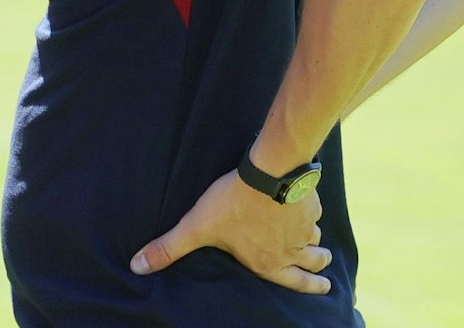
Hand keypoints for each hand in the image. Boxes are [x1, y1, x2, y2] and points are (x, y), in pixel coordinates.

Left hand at [130, 171, 331, 293]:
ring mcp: (304, 226)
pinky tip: (308, 207)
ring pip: (314, 238)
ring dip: (316, 241)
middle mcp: (291, 250)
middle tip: (326, 267)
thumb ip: (168, 248)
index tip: (324, 287)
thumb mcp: (195, 227)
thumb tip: (137, 267)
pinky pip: (314, 212)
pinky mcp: (310, 203)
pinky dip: (312, 212)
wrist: (266, 175)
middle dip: (318, 267)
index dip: (309, 287)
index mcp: (268, 262)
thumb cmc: (231, 204)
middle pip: (312, 262)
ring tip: (318, 241)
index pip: (295, 282)